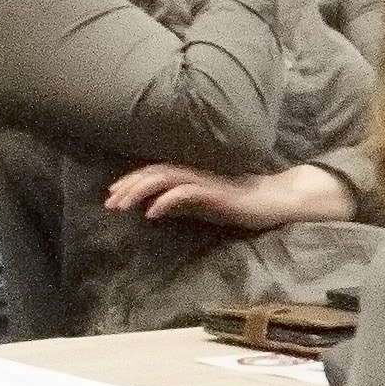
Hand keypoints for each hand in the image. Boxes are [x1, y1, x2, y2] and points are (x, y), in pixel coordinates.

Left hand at [101, 161, 354, 230]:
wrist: (275, 200)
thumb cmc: (242, 203)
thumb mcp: (204, 205)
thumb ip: (182, 203)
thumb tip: (155, 208)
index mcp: (191, 174)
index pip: (155, 172)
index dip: (131, 181)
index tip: (112, 195)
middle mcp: (195, 172)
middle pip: (154, 172)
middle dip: (127, 186)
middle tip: (108, 202)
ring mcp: (205, 180)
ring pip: (164, 178)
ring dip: (139, 190)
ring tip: (120, 205)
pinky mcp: (215, 191)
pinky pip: (185, 193)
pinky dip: (165, 201)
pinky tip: (151, 213)